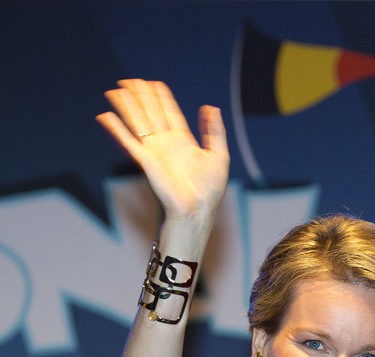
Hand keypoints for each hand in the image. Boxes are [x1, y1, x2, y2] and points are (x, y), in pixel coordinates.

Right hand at [97, 79, 228, 224]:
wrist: (197, 209)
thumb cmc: (209, 190)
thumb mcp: (219, 155)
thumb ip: (215, 131)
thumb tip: (212, 107)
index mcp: (183, 141)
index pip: (170, 113)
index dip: (162, 98)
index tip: (155, 84)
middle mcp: (166, 144)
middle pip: (150, 113)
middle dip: (141, 96)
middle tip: (130, 80)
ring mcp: (154, 151)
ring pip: (137, 122)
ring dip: (127, 106)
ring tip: (116, 89)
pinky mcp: (145, 160)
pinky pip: (127, 141)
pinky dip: (116, 129)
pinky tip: (105, 116)